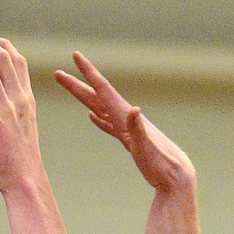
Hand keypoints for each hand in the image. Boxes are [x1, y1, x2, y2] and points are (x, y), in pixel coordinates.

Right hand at [56, 53, 195, 192]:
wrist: (175, 177)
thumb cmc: (161, 165)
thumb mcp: (146, 148)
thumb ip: (138, 129)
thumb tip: (134, 109)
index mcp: (125, 116)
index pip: (103, 89)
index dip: (89, 72)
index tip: (76, 55)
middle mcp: (125, 118)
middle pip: (96, 96)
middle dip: (77, 84)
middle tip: (58, 73)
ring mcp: (127, 128)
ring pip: (100, 108)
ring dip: (85, 98)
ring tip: (72, 89)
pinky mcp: (129, 140)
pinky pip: (109, 125)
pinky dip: (99, 119)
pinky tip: (92, 116)